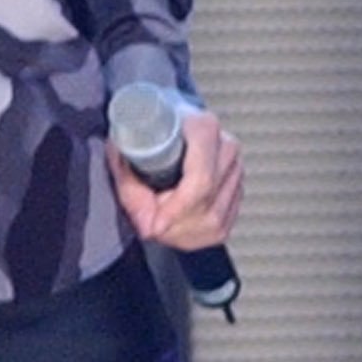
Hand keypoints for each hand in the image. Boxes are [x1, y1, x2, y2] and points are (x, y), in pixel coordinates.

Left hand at [108, 104, 242, 252]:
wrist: (162, 131)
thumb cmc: (142, 138)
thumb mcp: (124, 154)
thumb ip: (131, 187)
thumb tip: (147, 224)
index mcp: (203, 127)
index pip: (200, 179)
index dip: (177, 207)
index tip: (154, 225)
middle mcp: (226, 148)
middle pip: (205, 204)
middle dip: (172, 221)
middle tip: (146, 222)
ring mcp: (235, 172)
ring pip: (212, 220)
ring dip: (179, 229)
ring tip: (156, 218)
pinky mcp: (236, 195)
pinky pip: (217, 229)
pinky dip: (190, 233)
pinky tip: (172, 223)